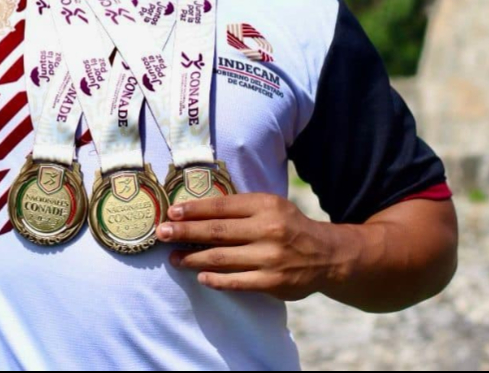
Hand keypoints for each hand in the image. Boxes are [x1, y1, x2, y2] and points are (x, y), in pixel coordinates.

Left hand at [158, 193, 357, 300]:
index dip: (194, 210)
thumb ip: (240, 208)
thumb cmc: (288, 226)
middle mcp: (267, 229)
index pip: (221, 207)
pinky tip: (200, 275)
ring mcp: (269, 257)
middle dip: (184, 232)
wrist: (326, 255)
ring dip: (192, 258)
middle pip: (216, 231)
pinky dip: (215, 279)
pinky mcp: (272, 282)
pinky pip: (236, 281)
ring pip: (221, 258)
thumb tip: (196, 212)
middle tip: (161, 233)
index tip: (172, 212)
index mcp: (265, 205)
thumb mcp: (270, 206)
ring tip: (173, 258)